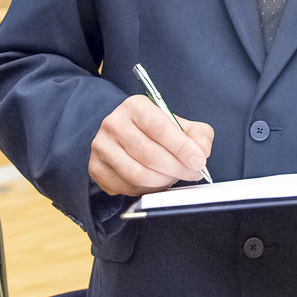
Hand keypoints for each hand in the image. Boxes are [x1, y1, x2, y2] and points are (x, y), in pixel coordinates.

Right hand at [88, 94, 213, 196]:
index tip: (198, 161)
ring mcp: (101, 147)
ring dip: (163, 181)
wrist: (126, 136)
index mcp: (135, 107)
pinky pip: (126, 187)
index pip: (158, 127)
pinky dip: (147, 190)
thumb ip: (198, 135)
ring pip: (137, 174)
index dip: (181, 147)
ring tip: (174, 177)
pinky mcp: (96, 168)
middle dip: (176, 168)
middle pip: (148, 154)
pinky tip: (155, 182)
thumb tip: (201, 153)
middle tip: (192, 173)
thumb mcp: (180, 124)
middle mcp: (113, 124)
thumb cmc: (156, 131)